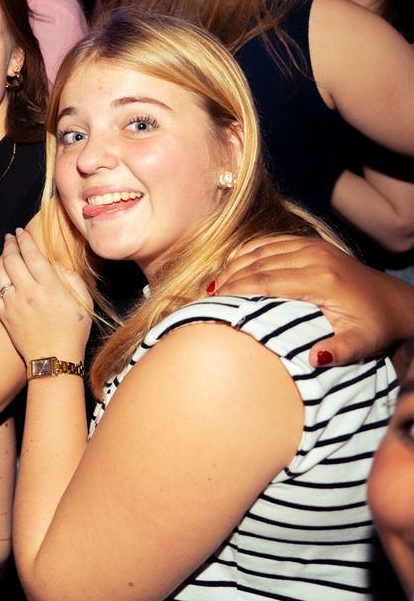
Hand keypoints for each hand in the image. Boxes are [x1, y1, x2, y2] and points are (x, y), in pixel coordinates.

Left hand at [0, 229, 90, 362]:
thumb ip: (70, 278)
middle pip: (12, 259)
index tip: (21, 231)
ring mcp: (13, 305)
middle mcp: (28, 293)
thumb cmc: (73, 331)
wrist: (55, 359)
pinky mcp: (4, 316)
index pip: (32, 254)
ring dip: (0, 259)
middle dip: (9, 244)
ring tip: (4, 253)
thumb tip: (55, 264)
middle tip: (10, 237)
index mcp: (49, 287)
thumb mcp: (82, 301)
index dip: (24, 239)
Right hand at [218, 235, 409, 365]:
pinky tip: (232, 266)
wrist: (394, 301)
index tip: (215, 302)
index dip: (236, 289)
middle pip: (258, 263)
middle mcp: (314, 256)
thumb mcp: (363, 343)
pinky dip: (246, 252)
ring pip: (260, 250)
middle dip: (228, 278)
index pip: (266, 280)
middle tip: (207, 297)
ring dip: (233, 265)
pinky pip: (269, 242)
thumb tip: (313, 358)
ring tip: (214, 284)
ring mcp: (311, 246)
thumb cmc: (375, 326)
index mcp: (322, 278)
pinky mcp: (309, 243)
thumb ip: (340, 351)